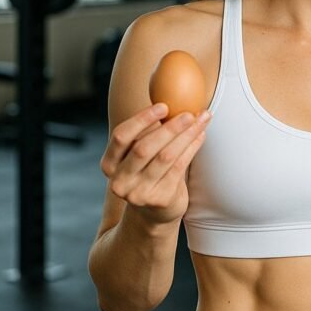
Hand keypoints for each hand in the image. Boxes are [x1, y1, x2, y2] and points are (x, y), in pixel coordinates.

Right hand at [100, 103, 210, 226]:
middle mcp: (120, 180)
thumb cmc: (148, 172)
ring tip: (201, 120)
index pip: (121, 137)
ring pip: (166, 157)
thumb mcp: (139, 155)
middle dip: (169, 128)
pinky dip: (192, 148)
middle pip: (144, 147)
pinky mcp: (159, 199)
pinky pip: (180, 167)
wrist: (154, 212)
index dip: (141, 120)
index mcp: (109, 165)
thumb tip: (170, 98)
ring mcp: (138, 193)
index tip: (163, 106)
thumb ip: (146, 133)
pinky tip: (200, 135)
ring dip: (186, 135)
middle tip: (189, 113)